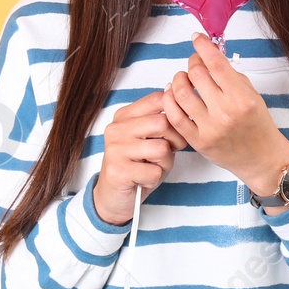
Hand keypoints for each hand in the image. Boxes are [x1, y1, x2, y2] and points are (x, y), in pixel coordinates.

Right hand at [92, 91, 187, 225]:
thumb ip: (160, 118)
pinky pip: (154, 172)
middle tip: (167, 153)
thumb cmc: (136, 165)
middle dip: (174, 141)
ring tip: (153, 167)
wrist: (113, 197)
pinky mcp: (117, 171)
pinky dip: (155, 179)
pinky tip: (144, 179)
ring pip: (161, 148)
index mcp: (124, 116)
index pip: (158, 99)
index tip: (172, 130)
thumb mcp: (149, 138)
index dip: (175, 115)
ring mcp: (115, 150)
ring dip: (165, 163)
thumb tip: (173, 91)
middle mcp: (116, 129)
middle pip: (163, 123)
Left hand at [162, 34, 288, 197]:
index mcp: (241, 97)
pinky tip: (172, 94)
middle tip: (194, 62)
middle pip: (196, 74)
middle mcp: (225, 111)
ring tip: (182, 78)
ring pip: (180, 92)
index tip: (197, 38)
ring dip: (178, 79)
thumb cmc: (258, 125)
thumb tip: (210, 54)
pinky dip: (169, 100)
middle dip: (192, 62)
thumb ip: (230, 75)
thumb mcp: (252, 95)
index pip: (216, 63)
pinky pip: (174, 116)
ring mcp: (209, 128)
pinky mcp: (197, 141)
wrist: (262, 158)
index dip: (203, 46)